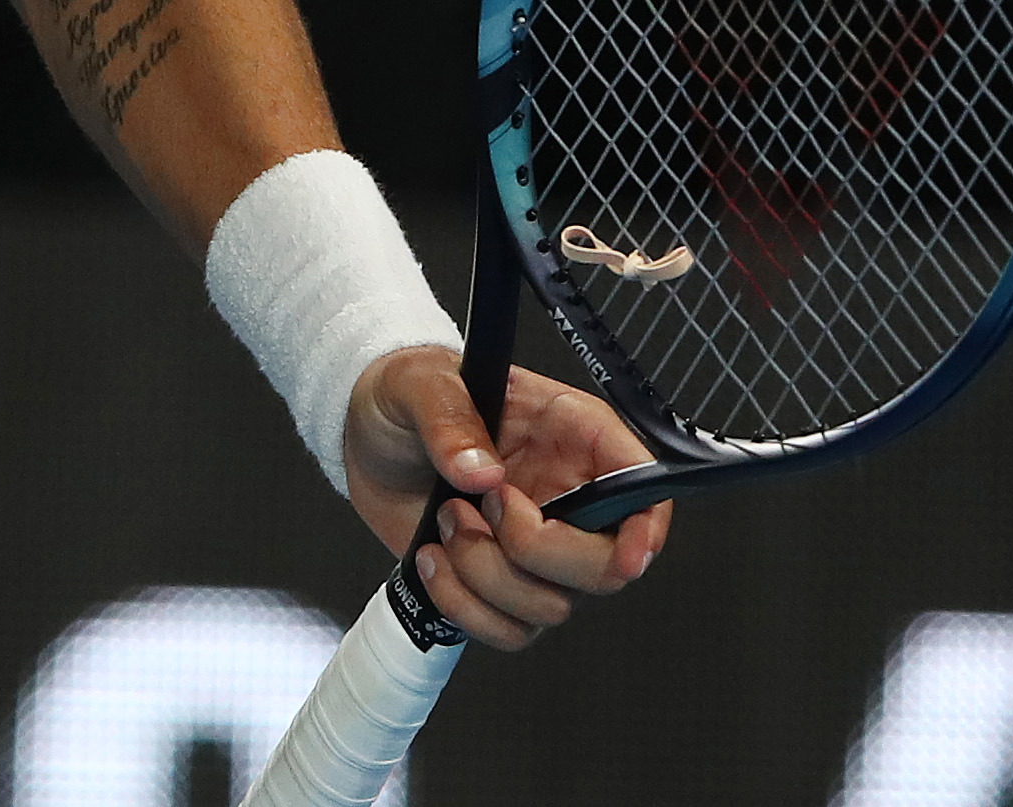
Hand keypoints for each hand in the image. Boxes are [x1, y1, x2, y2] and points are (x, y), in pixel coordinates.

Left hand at [340, 349, 669, 651]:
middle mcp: (568, 496)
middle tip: (485, 507)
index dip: (647, 526)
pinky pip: (507, 630)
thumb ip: (450, 418)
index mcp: (572, 433)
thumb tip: (480, 471)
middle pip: (605, 568)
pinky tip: (433, 560)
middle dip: (538, 552)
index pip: (641, 484)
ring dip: (485, 574)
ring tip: (446, 519)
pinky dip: (464, 607)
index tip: (629, 553)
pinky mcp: (501, 584)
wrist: (364, 433)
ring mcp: (538, 549)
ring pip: (551, 605)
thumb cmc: (409, 393)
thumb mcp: (421, 381)